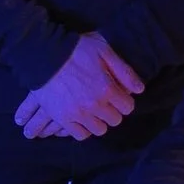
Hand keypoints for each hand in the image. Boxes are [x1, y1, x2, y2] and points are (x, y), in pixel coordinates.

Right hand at [16, 34, 143, 139]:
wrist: (44, 53)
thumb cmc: (76, 49)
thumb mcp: (105, 51)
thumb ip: (124, 71)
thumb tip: (140, 89)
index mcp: (107, 89)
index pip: (127, 107)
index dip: (124, 101)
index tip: (117, 96)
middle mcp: (94, 105)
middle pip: (114, 120)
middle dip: (112, 111)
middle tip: (104, 102)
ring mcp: (78, 114)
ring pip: (99, 130)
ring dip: (98, 121)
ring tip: (92, 111)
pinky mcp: (62, 118)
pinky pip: (79, 134)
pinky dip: (82, 129)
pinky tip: (81, 119)